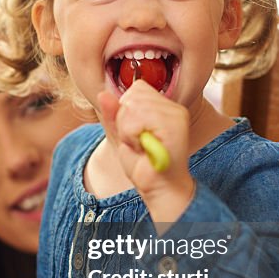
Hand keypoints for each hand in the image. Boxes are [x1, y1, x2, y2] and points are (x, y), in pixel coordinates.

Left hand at [97, 81, 193, 223]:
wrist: (158, 188)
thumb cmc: (143, 165)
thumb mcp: (121, 135)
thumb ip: (112, 114)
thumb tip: (103, 93)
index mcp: (164, 106)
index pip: (136, 89)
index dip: (126, 111)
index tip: (136, 133)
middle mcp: (173, 107)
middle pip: (132, 95)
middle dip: (125, 121)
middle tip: (139, 142)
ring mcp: (175, 115)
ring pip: (132, 106)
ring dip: (128, 131)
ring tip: (142, 146)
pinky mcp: (174, 126)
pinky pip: (136, 119)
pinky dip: (132, 136)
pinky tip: (144, 148)